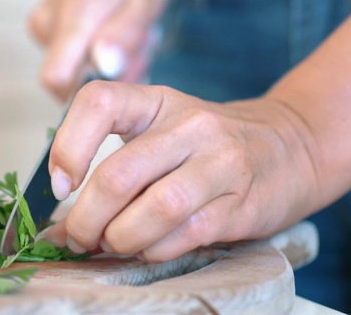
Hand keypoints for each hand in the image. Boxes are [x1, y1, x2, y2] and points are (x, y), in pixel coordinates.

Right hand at [29, 0, 174, 101]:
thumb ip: (124, 35)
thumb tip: (102, 68)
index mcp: (74, 17)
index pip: (55, 79)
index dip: (81, 95)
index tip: (115, 85)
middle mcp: (50, 22)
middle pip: (63, 80)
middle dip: (102, 80)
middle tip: (136, 54)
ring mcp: (44, 22)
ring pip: (68, 69)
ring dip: (104, 67)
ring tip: (130, 41)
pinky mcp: (45, 23)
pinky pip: (67, 56)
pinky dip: (95, 55)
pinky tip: (115, 37)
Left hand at [43, 81, 319, 261]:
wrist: (291, 146)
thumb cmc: (208, 146)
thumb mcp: (162, 135)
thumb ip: (113, 171)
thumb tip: (59, 228)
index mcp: (158, 101)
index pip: (99, 101)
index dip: (68, 145)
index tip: (60, 186)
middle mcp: (189, 126)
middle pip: (119, 174)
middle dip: (86, 219)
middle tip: (78, 238)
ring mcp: (220, 162)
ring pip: (155, 209)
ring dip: (120, 239)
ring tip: (112, 245)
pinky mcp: (242, 203)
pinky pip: (186, 235)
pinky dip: (155, 250)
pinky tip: (148, 248)